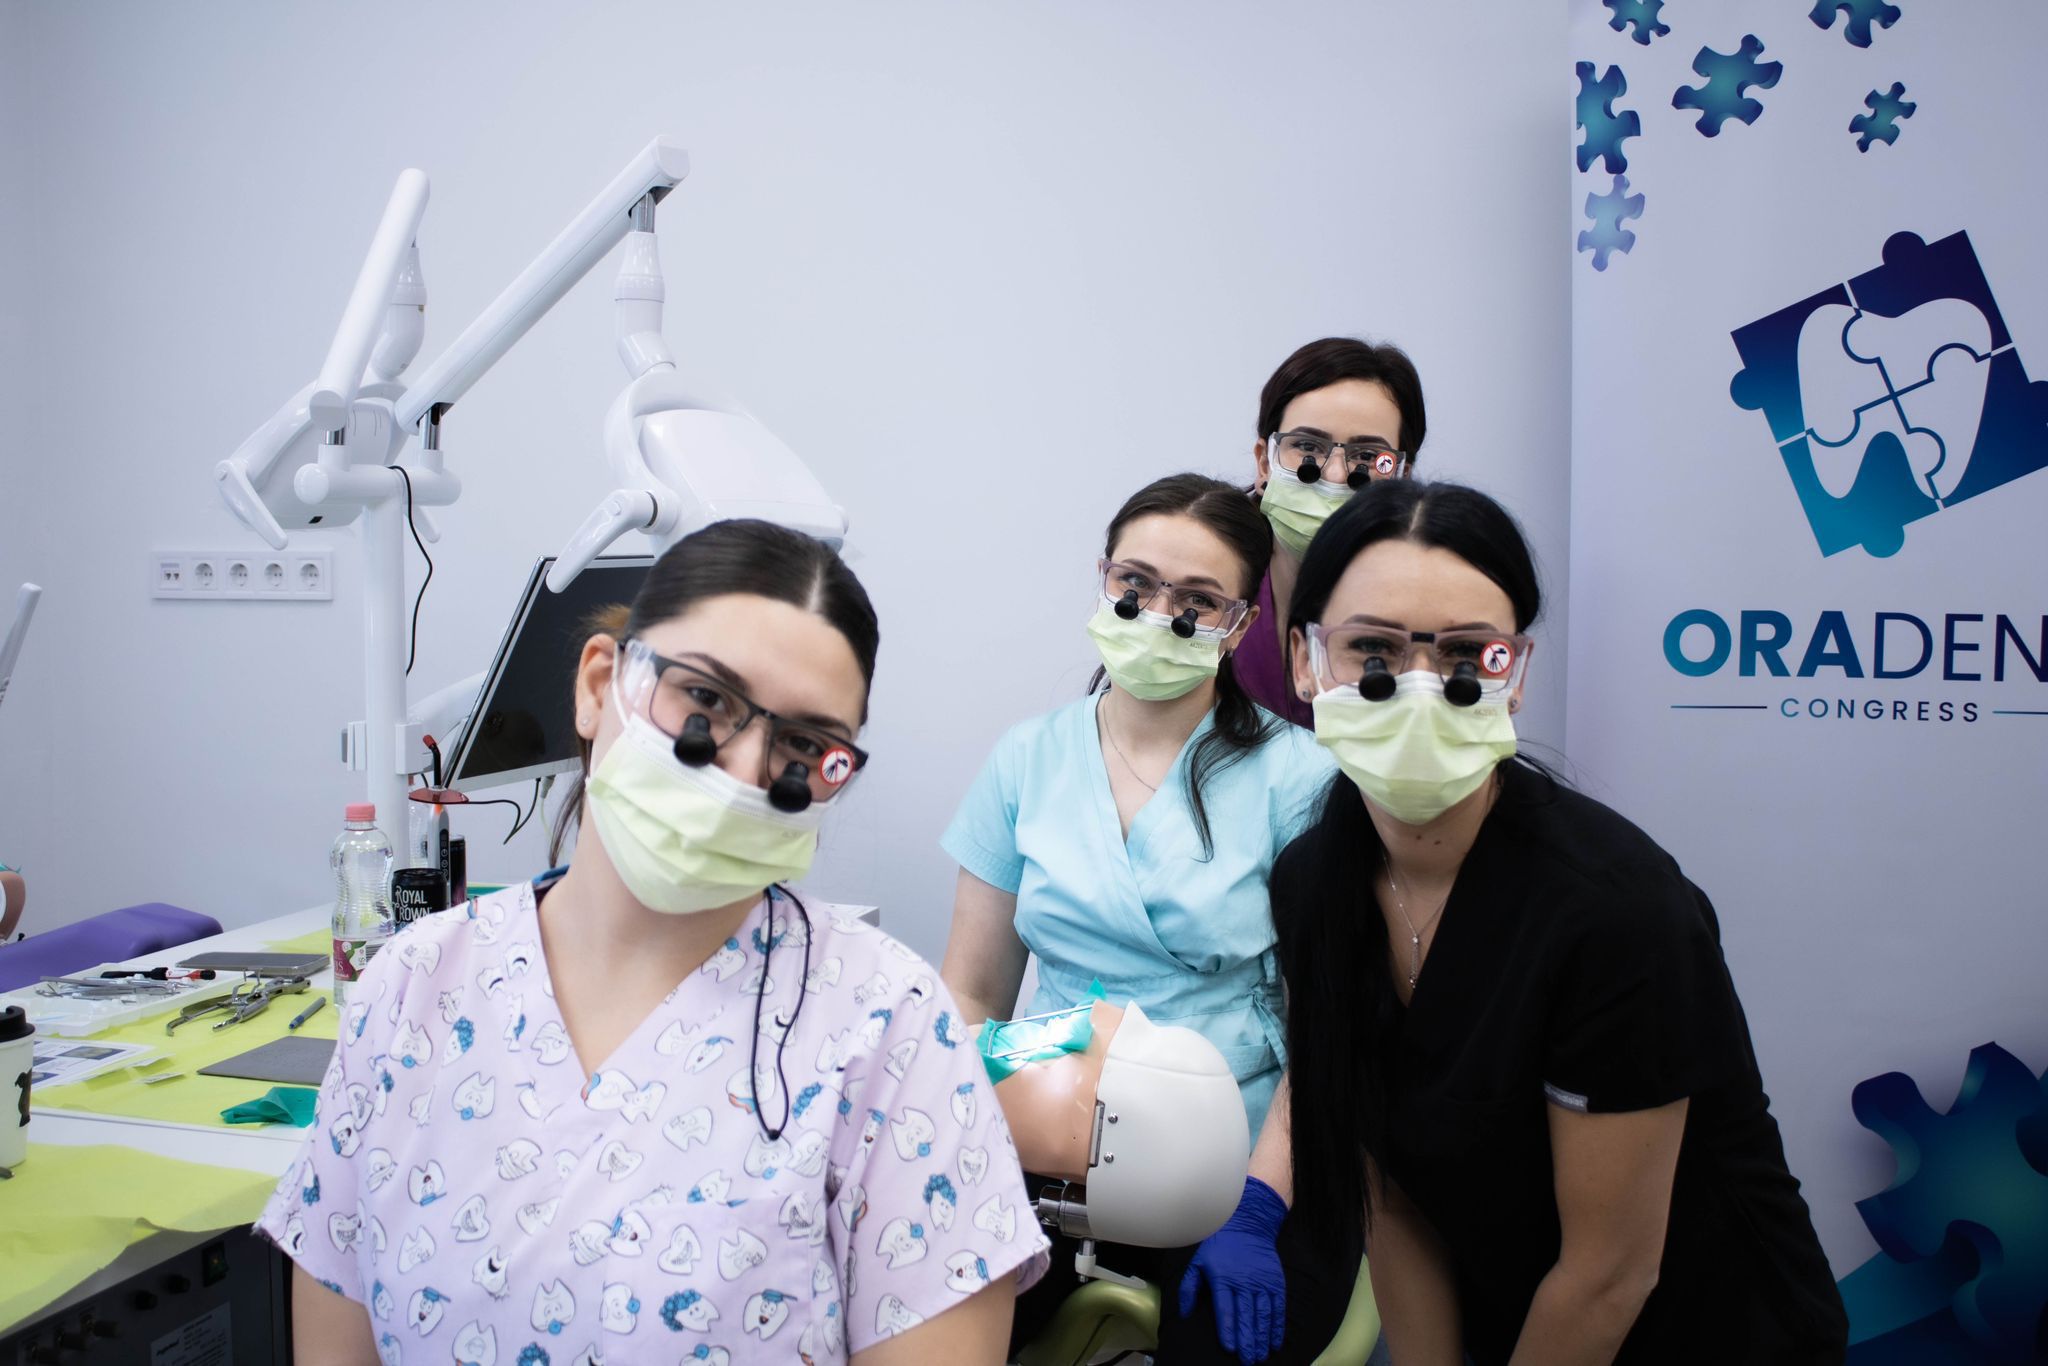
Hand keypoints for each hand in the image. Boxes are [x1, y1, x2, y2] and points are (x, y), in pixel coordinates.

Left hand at [1177, 1175, 1288, 1364]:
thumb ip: (1189, 1288)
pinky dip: (1277, 1325)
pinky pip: (1277, 1307)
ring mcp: (1261, 1282)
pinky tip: (1275, 1341)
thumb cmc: (1219, 1246)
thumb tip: (1184, 1314)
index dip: (1228, 1329)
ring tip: (1261, 1355)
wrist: (1247, 1224)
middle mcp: (1244, 1281)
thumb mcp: (1198, 1262)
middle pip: (1246, 1315)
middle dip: (1247, 1339)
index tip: (1230, 1347)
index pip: (1225, 1308)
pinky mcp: (1275, 1281)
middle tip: (1248, 1359)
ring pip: (1263, 1314)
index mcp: (1222, 1278)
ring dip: (1263, 1337)